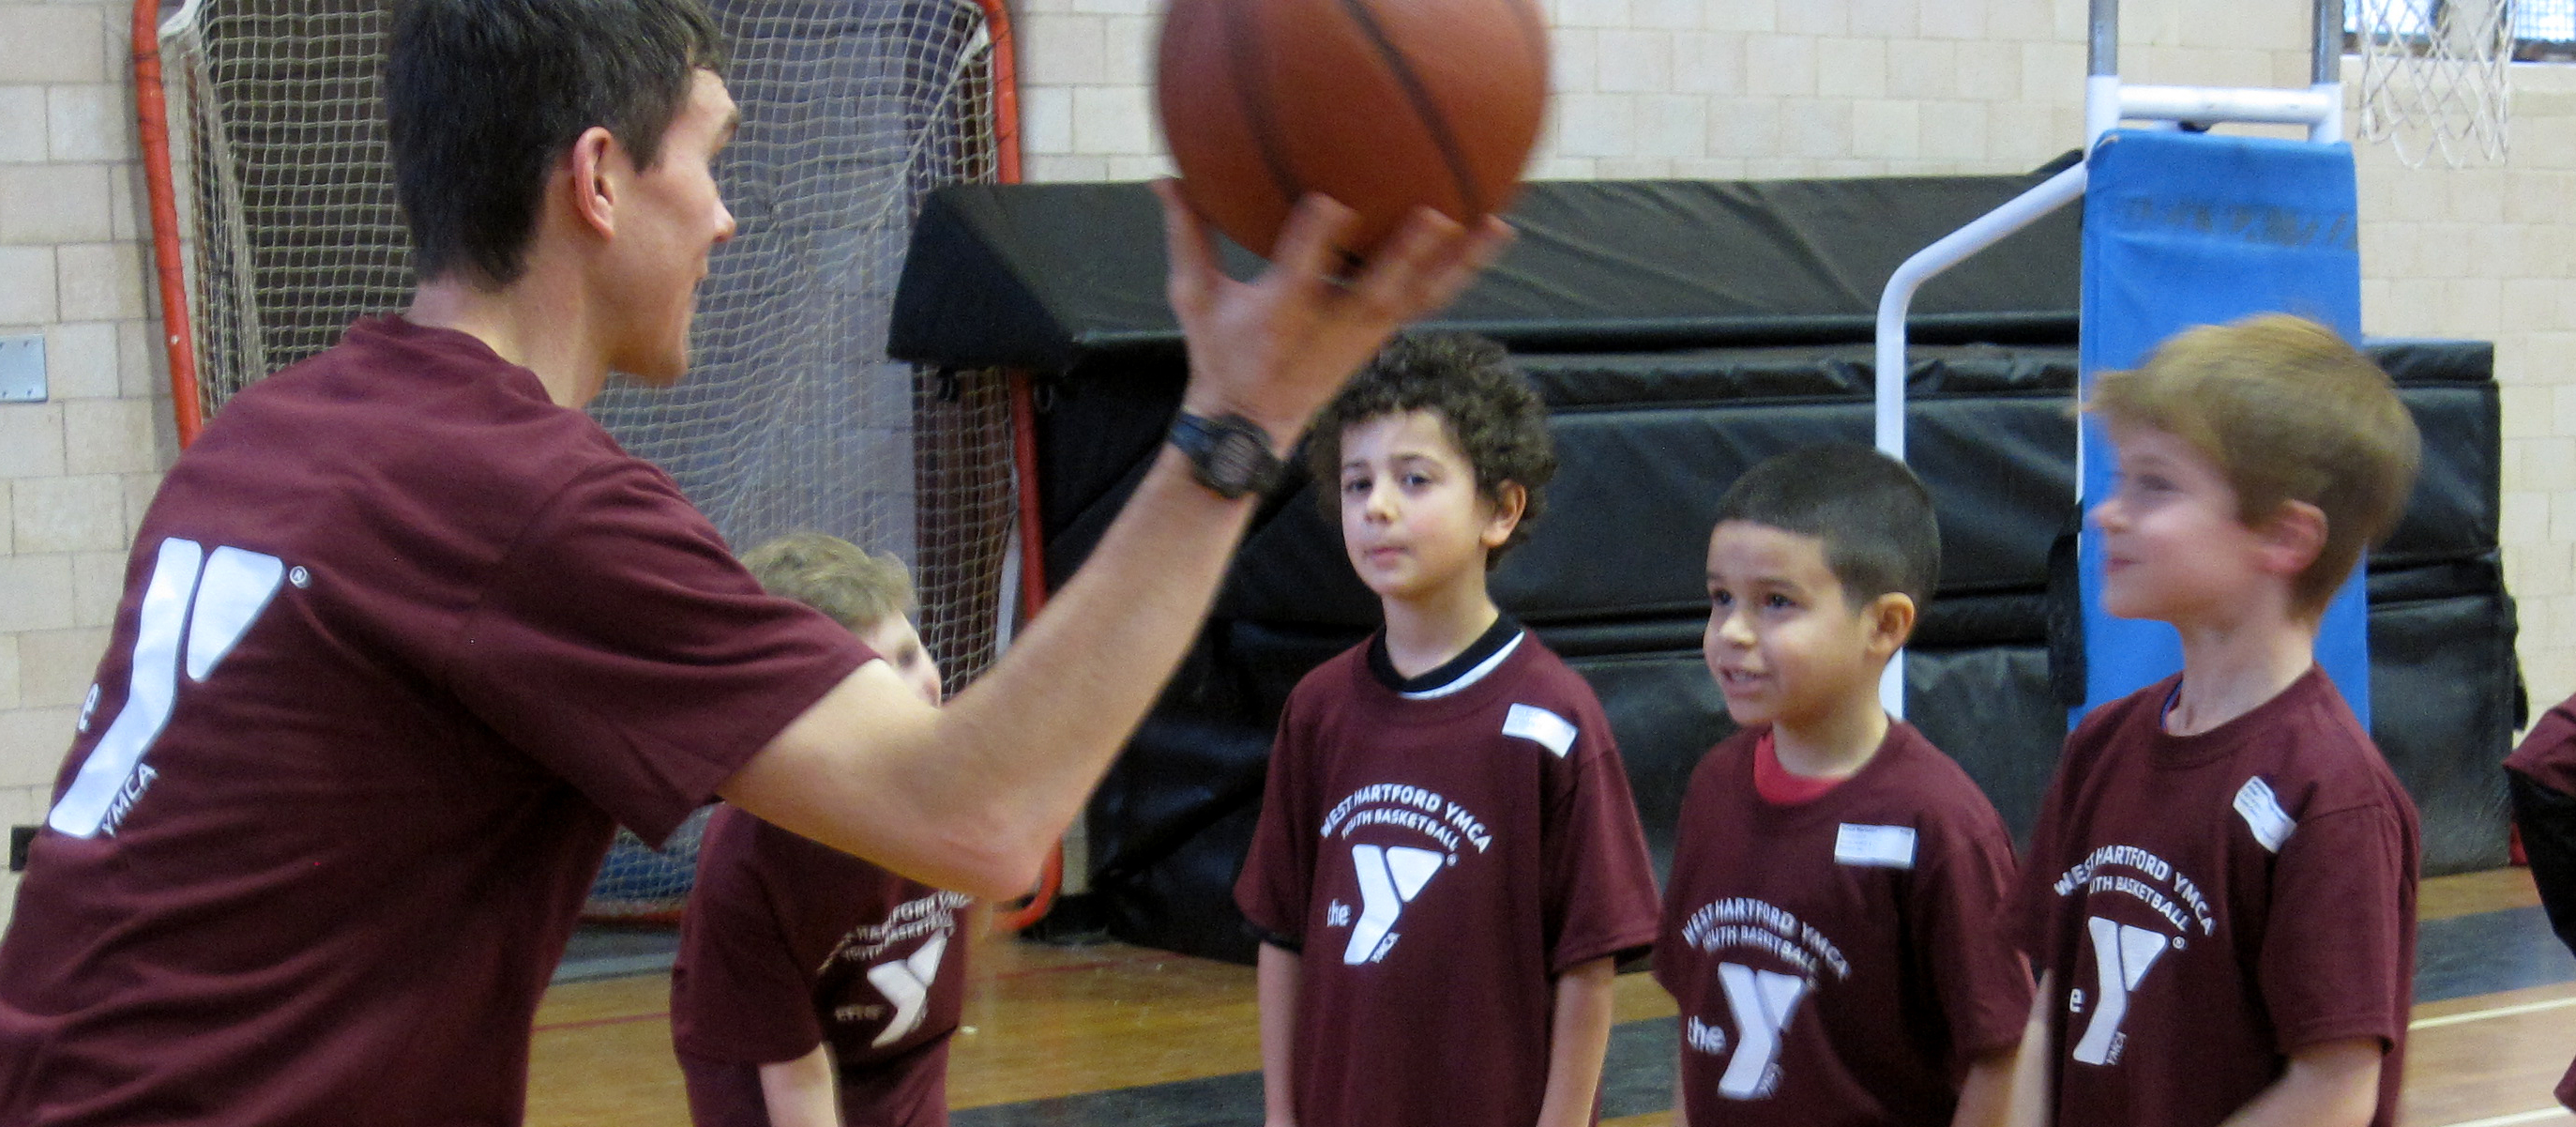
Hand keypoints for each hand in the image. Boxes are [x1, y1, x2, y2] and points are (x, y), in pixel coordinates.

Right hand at [1155, 180, 1512, 448]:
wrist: (1251, 422)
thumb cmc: (1218, 352)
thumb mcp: (1193, 296)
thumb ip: (1187, 233)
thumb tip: (1165, 175)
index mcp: (1283, 310)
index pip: (1299, 269)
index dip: (1316, 237)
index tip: (1331, 202)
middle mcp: (1332, 322)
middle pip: (1376, 288)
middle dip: (1404, 256)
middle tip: (1435, 216)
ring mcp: (1365, 332)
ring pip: (1419, 294)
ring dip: (1459, 262)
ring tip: (1498, 224)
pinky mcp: (1384, 334)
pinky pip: (1429, 298)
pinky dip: (1459, 269)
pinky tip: (1489, 233)